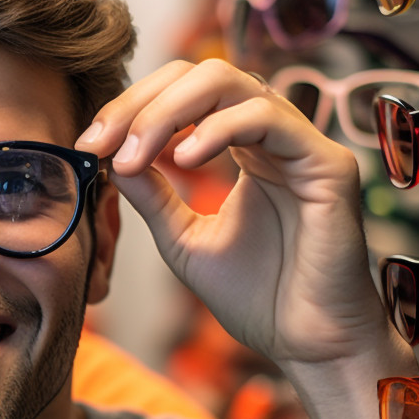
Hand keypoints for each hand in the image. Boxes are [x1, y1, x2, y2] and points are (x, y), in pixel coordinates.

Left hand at [76, 59, 390, 367]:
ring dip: (167, 113)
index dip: (132, 109)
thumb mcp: (182, 239)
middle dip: (141, 102)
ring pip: (231, 82)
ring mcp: (304, 144)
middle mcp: (275, 135)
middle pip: (202, 73)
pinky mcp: (328, 163)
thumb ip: (152, 195)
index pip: (184, 93)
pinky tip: (184, 159)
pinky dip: (217, 129)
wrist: (306, 345)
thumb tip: (108, 153)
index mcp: (245, 147)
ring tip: (133, 156)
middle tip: (102, 143)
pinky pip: (267, 117)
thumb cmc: (257, 299)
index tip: (90, 145)